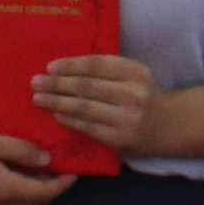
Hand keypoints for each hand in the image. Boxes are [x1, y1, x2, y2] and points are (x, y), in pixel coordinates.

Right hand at [0, 129, 71, 204]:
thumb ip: (21, 150)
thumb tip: (47, 160)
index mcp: (7, 190)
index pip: (46, 193)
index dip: (63, 184)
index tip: (75, 172)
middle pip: (37, 203)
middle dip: (53, 189)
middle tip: (61, 169)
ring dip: (36, 191)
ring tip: (40, 169)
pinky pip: (9, 204)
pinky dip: (20, 192)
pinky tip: (16, 175)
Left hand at [31, 52, 162, 156]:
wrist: (168, 125)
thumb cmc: (142, 95)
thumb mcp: (132, 75)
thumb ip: (106, 70)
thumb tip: (63, 68)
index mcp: (134, 71)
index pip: (96, 65)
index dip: (71, 65)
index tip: (49, 67)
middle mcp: (132, 93)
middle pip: (87, 86)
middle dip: (57, 84)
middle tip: (35, 82)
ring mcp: (127, 118)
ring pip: (85, 108)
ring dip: (58, 103)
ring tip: (39, 99)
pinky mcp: (121, 140)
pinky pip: (89, 128)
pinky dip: (70, 121)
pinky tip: (57, 115)